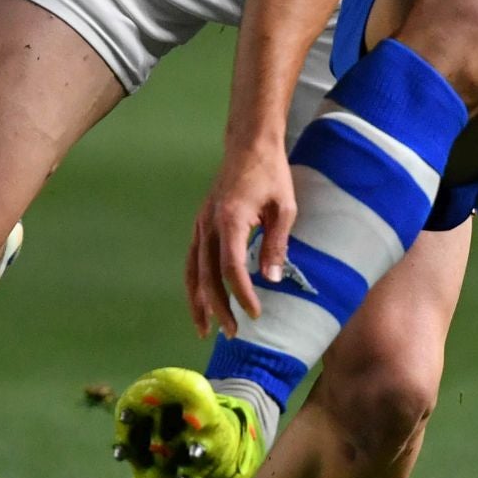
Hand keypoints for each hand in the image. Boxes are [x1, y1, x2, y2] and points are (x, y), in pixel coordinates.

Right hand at [186, 140, 296, 339]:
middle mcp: (209, 224)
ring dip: (198, 301)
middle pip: (208, 275)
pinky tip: (201, 301)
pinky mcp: (201, 223)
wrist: (249, 144)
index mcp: (230, 219)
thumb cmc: (271, 174)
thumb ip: (277, 243)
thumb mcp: (284, 208)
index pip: (232, 267)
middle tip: (232, 333)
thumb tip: (273, 279)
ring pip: (194, 270)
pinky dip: (195, 283)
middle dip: (218, 307)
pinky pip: (193, 259)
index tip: (255, 313)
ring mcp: (201, 223)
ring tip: (204, 329)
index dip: (242, 294)